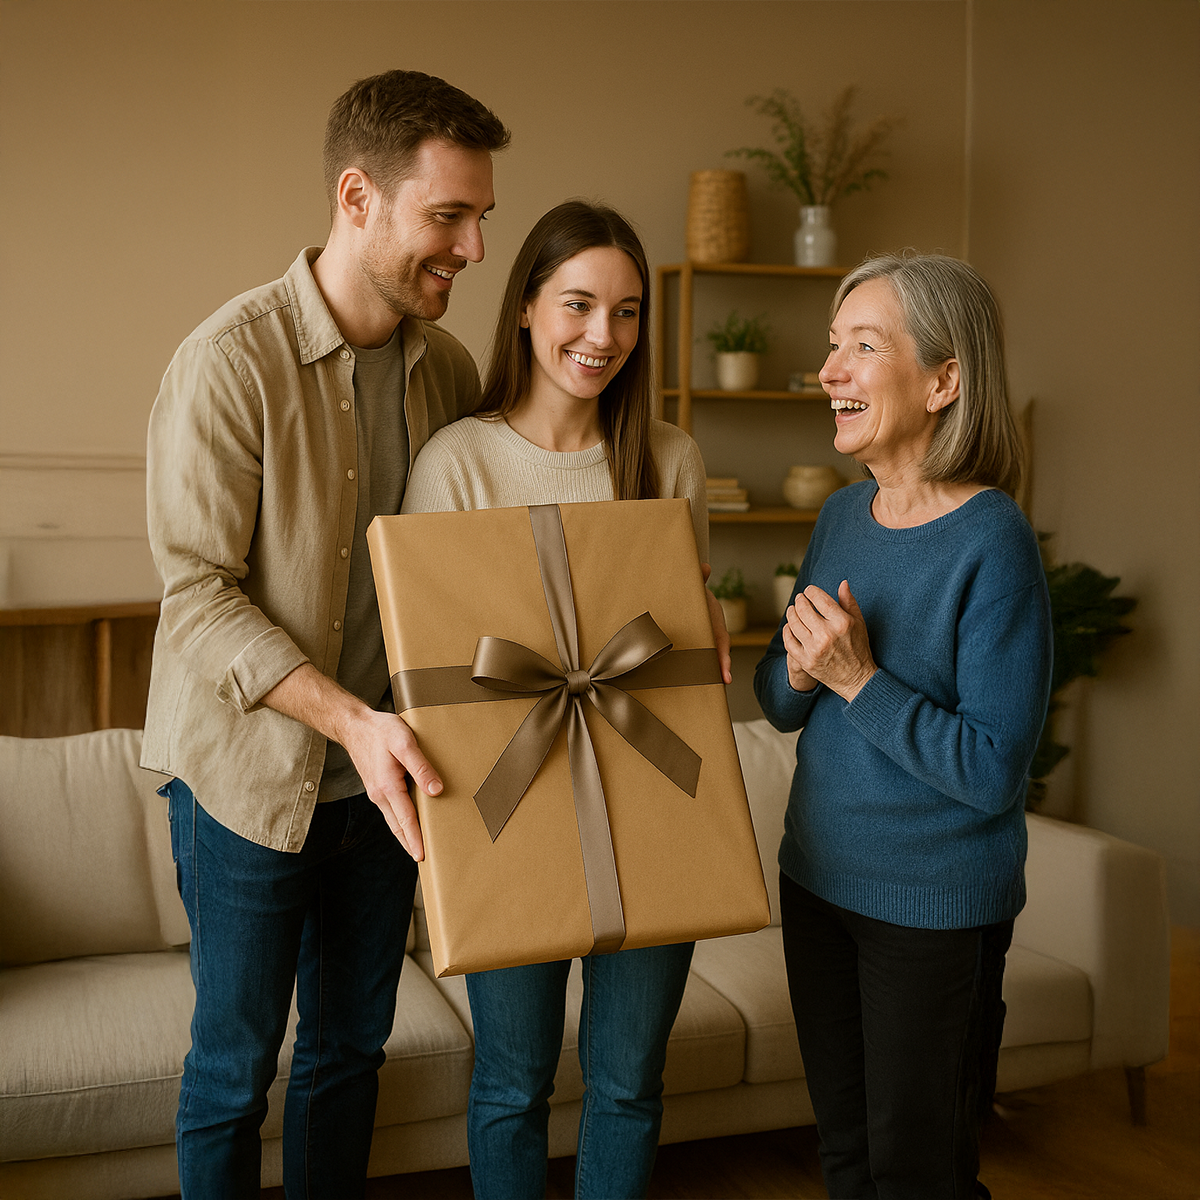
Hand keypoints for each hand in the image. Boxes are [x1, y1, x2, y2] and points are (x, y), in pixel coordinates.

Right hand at [336, 709, 441, 861]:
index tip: (422, 856)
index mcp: (388, 787)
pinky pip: (391, 810)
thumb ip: (421, 767)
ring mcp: (377, 792)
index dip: (415, 839)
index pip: (406, 820)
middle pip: (397, 826)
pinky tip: (408, 821)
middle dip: (410, 844)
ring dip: (405, 834)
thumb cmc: (380, 731)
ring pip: (393, 820)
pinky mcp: (377, 786)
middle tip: (423, 859)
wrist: (355, 725)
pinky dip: (400, 821)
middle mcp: (380, 794)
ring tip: (417, 846)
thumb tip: (436, 791)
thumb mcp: (405, 743)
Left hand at [700, 563, 733, 683]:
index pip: (721, 643)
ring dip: (705, 674)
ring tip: (702, 692)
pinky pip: (693, 657)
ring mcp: (703, 640)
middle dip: (716, 674)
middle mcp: (711, 635)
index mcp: (714, 623)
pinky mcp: (693, 643)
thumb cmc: (694, 592)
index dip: (724, 660)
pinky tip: (686, 683)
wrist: (689, 594)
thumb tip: (704, 567)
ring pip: (706, 659)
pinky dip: (692, 669)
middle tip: (716, 691)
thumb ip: (699, 577)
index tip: (726, 676)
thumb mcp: (696, 585)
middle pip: (715, 657)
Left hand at [782, 579, 876, 701]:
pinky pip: (788, 641)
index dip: (811, 591)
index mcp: (841, 623)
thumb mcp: (859, 622)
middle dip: (800, 600)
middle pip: (803, 609)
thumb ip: (848, 602)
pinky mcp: (805, 661)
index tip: (809, 590)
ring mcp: (814, 649)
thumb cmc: (859, 648)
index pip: (819, 599)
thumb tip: (842, 583)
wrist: (856, 679)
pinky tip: (789, 626)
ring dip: (791, 613)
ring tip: (792, 609)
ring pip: (793, 623)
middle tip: (800, 598)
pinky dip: (787, 631)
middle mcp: (826, 635)